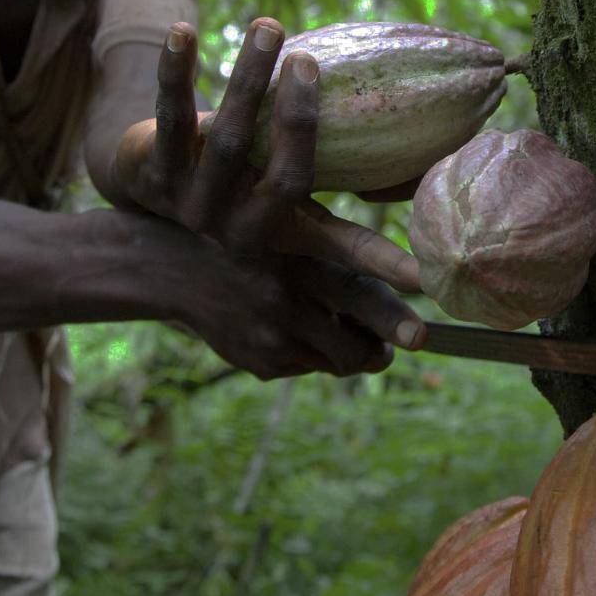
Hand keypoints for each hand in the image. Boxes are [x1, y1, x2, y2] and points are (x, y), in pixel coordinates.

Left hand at [113, 18, 424, 295]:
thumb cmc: (243, 202)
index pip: (344, 252)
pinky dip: (176, 70)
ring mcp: (196, 202)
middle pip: (284, 176)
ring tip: (269, 26)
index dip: (384, 264)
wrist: (145, 216)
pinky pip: (170, 112)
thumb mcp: (291, 217)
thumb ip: (343, 206)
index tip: (424, 276)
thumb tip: (432, 178)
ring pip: (228, 136)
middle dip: (298, 116)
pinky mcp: (153, 170)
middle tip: (310, 62)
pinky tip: (184, 30)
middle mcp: (241, 229)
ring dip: (248, 77)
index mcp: (283, 239)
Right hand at [178, 244, 420, 379]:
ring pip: (339, 361)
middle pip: (353, 344)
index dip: (390, 308)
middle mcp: (284, 302)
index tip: (422, 323)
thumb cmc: (249, 237)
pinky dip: (317, 352)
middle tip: (414, 339)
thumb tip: (396, 293)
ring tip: (359, 334)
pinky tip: (301, 327)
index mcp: (296, 259)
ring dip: (356, 350)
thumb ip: (335, 252)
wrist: (173, 266)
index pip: (355, 287)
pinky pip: (309, 367)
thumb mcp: (287, 228)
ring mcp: (270, 338)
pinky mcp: (259, 362)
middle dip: (386, 345)